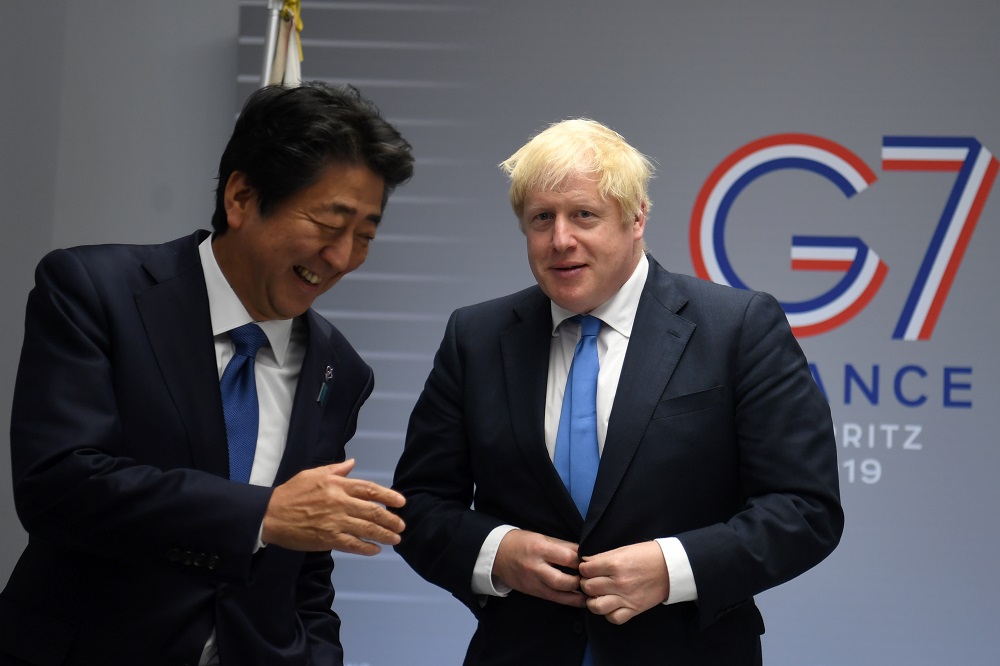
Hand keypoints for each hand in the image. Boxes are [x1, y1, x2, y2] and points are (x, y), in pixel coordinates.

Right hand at [261, 459, 405, 554]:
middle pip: (373, 511)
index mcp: (337, 485)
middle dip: (391, 519)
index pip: (369, 489)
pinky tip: (375, 549)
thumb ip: (336, 470)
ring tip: (396, 538)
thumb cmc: (292, 493)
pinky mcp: (327, 539)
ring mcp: (334, 522)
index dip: (388, 496)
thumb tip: (352, 463)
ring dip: (384, 534)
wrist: (270, 514)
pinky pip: (352, 545)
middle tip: (402, 524)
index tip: (401, 502)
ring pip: (366, 529)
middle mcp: (339, 502)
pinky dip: (366, 548)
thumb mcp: (313, 474)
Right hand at [492, 530, 587, 607]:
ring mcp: (533, 582)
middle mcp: (536, 567)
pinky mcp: (532, 591)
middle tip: (591, 580)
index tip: (591, 563)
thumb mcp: (543, 538)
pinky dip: (567, 600)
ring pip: (558, 593)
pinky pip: (552, 598)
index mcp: (540, 549)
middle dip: (579, 582)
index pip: (567, 558)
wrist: (498, 554)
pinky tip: (578, 600)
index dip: (582, 562)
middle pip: (563, 580)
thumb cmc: (523, 542)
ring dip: (576, 595)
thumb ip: (564, 546)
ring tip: (589, 594)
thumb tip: (585, 553)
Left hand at [578, 541, 669, 623]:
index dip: (583, 568)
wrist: (671, 567)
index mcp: (615, 564)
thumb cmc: (647, 555)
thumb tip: (584, 561)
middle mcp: (619, 582)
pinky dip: (609, 614)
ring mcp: (627, 598)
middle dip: (585, 583)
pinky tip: (610, 605)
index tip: (587, 569)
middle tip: (591, 581)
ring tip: (597, 595)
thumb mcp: (623, 549)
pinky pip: (614, 618)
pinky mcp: (635, 609)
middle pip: (588, 587)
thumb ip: (602, 557)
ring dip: (593, 601)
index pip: (586, 569)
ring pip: (597, 606)